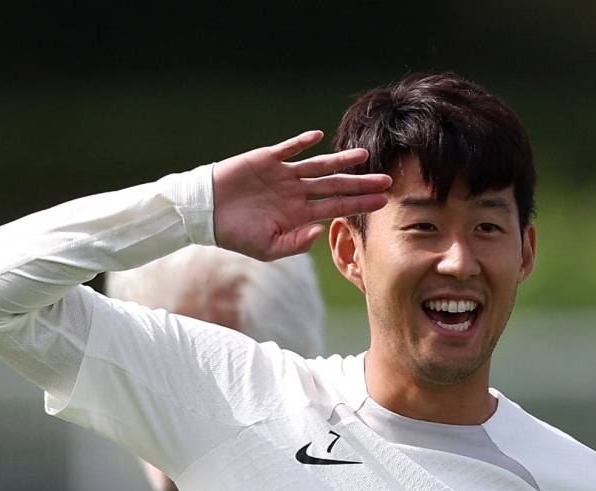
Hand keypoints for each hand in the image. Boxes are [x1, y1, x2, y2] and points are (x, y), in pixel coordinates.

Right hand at [212, 130, 390, 259]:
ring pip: (318, 166)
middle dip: (362, 183)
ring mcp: (283, 175)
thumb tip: (320, 231)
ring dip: (341, 160)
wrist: (206, 214)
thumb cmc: (236, 235)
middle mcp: (297, 193)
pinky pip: (288, 149)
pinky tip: (318, 137)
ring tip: (364, 155)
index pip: (337, 207)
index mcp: (299, 214)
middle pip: (336, 185)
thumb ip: (296, 244)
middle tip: (389, 180)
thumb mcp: (268, 249)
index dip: (360, 204)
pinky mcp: (266, 160)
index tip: (384, 202)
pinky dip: (302, 142)